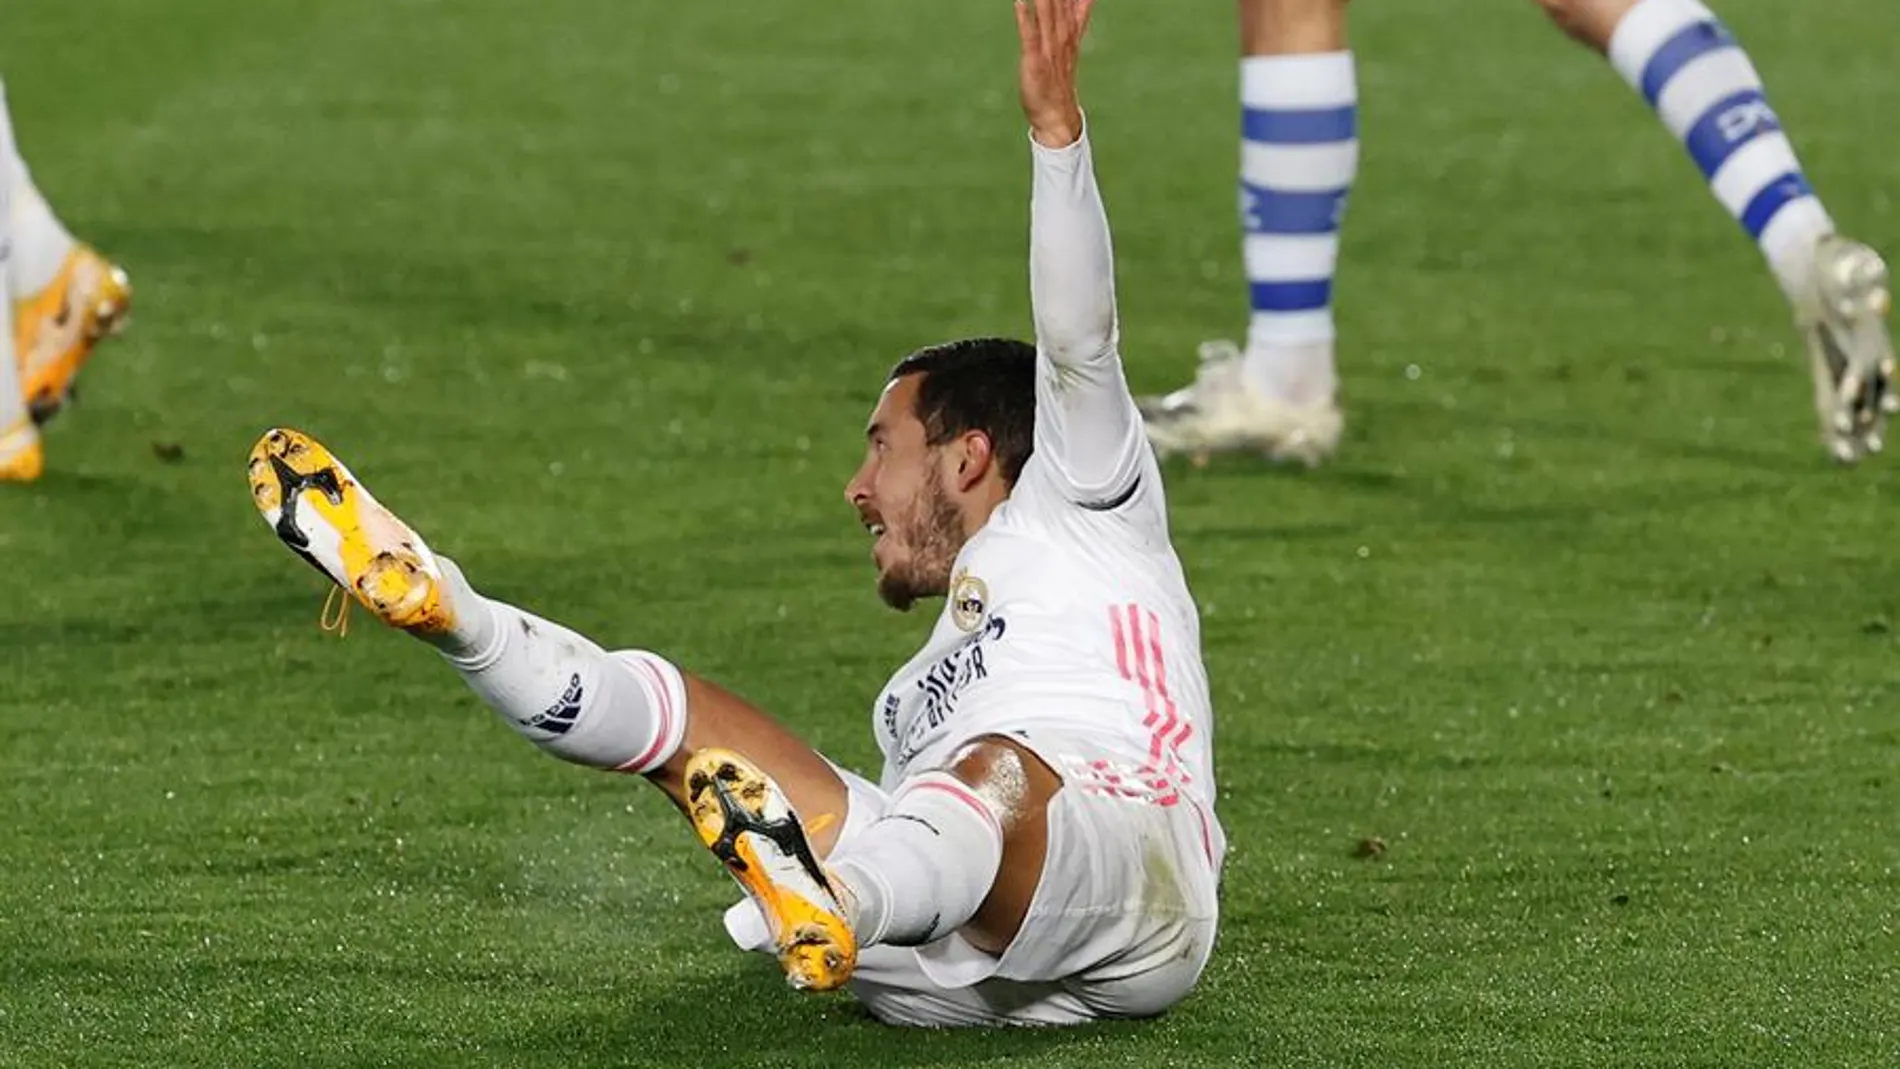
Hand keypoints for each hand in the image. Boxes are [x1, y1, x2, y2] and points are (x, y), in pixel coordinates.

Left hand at [1016, 0, 1094, 148]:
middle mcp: (1062, 35)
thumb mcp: (1070, 41)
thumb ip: (1078, 15)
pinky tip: (1021, 1)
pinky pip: (1030, 35)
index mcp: (1070, 29)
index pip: (1074, 0)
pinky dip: (1026, 17)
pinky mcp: (1036, 60)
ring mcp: (1050, 47)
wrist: (1057, 116)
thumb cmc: (1058, 78)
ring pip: (1047, 11)